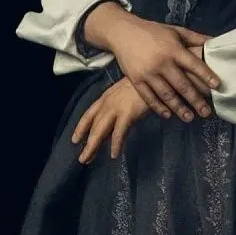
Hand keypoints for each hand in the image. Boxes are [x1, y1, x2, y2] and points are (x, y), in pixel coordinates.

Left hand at [71, 74, 214, 164]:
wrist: (161, 74)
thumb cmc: (148, 81)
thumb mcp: (131, 91)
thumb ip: (124, 103)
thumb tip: (121, 116)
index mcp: (108, 95)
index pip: (90, 113)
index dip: (82, 127)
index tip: (74, 139)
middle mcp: (109, 101)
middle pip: (92, 125)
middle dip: (86, 142)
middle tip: (82, 158)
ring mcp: (117, 106)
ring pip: (100, 130)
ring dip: (93, 146)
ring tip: (88, 160)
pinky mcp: (128, 112)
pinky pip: (119, 132)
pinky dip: (116, 144)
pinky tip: (114, 155)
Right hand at [83, 3, 219, 122]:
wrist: (123, 32)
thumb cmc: (153, 31)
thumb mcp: (175, 30)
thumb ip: (195, 38)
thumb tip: (215, 42)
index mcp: (173, 49)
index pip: (193, 64)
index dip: (206, 75)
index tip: (217, 86)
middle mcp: (162, 62)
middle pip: (182, 84)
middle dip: (195, 100)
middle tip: (206, 112)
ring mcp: (148, 72)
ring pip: (166, 94)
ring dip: (179, 108)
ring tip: (190, 118)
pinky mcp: (136, 79)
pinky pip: (149, 97)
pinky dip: (159, 107)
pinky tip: (168, 115)